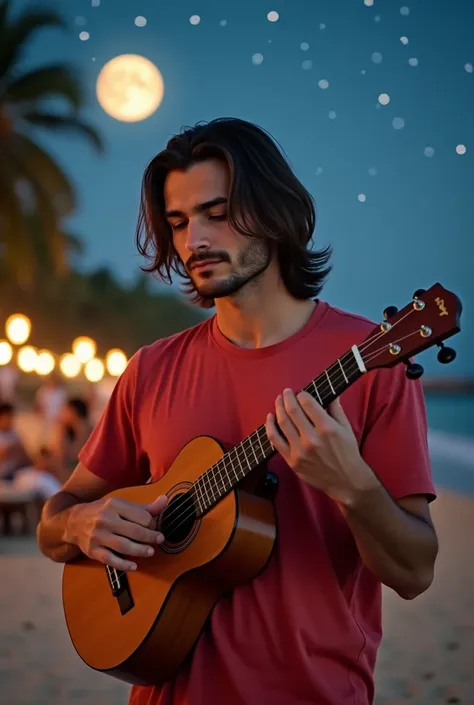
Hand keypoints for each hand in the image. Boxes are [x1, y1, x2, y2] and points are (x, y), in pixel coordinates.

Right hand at [67, 495, 166, 571]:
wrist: (73, 522)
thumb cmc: (102, 512)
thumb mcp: (120, 504)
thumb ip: (144, 507)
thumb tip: (164, 500)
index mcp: (114, 505)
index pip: (140, 516)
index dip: (151, 523)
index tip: (155, 527)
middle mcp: (105, 519)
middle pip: (133, 531)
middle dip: (149, 537)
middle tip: (159, 540)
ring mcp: (98, 536)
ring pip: (123, 546)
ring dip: (139, 550)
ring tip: (150, 552)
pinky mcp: (92, 551)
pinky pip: (110, 559)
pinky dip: (123, 564)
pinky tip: (134, 566)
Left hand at [265, 389, 378, 504]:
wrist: (345, 481)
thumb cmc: (347, 453)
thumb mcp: (346, 428)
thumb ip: (336, 409)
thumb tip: (330, 392)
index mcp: (326, 427)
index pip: (307, 403)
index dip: (302, 395)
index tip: (301, 393)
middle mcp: (312, 438)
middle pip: (292, 410)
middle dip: (287, 397)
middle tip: (286, 392)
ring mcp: (300, 450)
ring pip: (282, 423)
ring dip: (278, 408)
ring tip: (278, 400)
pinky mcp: (292, 460)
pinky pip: (275, 440)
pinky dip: (270, 427)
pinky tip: (270, 417)